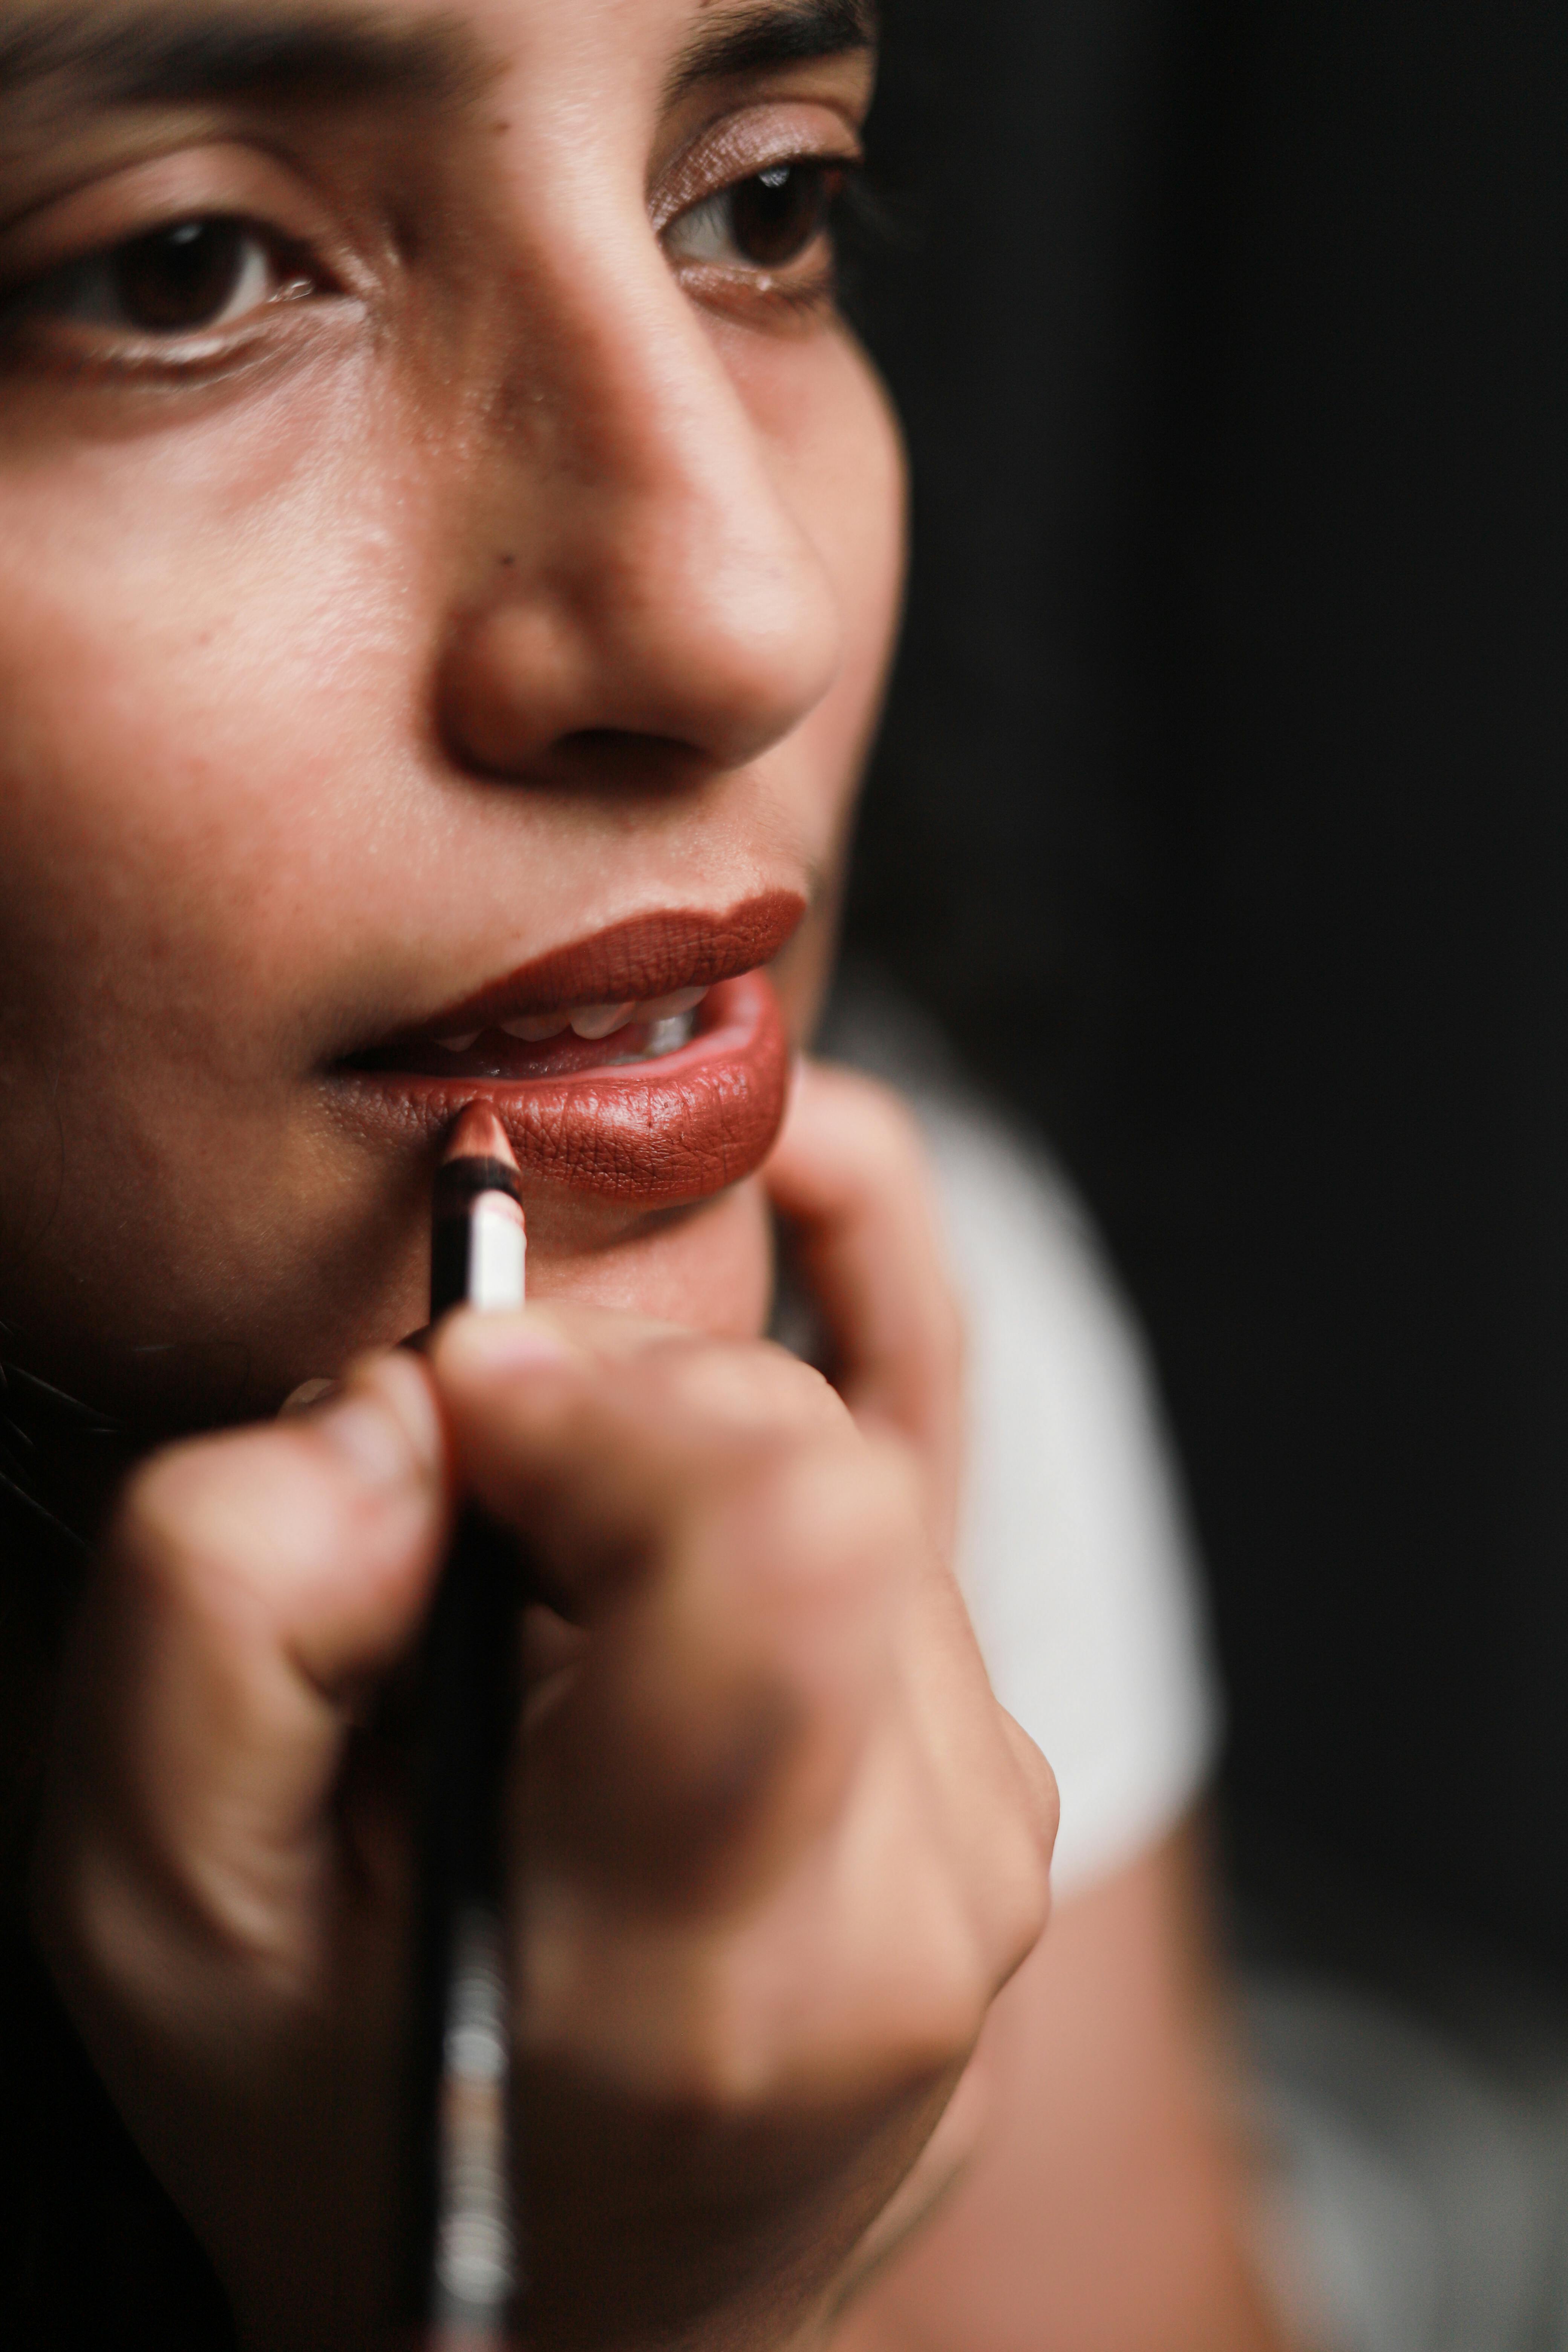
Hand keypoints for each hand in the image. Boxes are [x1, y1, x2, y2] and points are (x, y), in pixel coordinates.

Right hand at [29, 1063, 1054, 2351]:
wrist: (578, 2297)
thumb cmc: (358, 2116)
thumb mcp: (164, 1903)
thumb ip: (228, 1610)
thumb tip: (409, 1408)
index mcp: (706, 1959)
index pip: (775, 1530)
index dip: (590, 1407)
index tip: (449, 1437)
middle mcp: (906, 1894)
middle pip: (793, 1455)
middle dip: (596, 1422)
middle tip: (462, 1539)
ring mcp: (990, 1826)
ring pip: (835, 1455)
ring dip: (656, 1463)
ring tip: (545, 1608)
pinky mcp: (999, 1756)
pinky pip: (944, 1450)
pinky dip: (839, 1315)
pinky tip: (801, 1175)